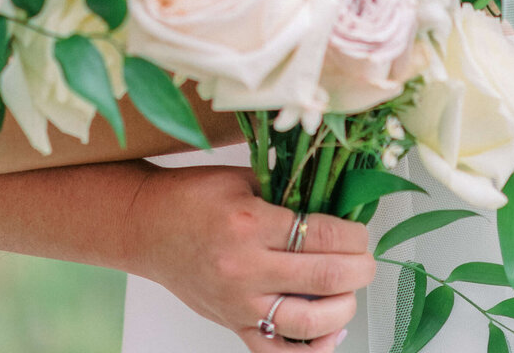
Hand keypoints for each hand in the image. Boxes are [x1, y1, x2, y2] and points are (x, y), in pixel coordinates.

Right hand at [126, 166, 372, 351]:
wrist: (147, 226)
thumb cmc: (191, 197)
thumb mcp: (241, 179)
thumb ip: (285, 191)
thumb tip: (335, 203)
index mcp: (251, 221)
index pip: (323, 234)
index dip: (355, 235)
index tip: (361, 231)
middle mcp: (247, 267)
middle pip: (326, 277)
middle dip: (361, 269)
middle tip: (367, 261)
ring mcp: (240, 302)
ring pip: (310, 322)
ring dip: (344, 308)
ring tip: (349, 293)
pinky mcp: (233, 324)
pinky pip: (279, 352)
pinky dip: (312, 350)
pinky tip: (329, 333)